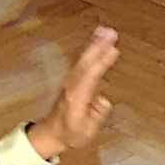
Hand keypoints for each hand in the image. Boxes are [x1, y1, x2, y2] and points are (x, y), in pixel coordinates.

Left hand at [30, 26, 119, 160]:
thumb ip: (96, 117)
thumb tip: (105, 101)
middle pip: (86, 62)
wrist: (51, 132)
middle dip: (98, 46)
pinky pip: (82, 61)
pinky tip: (97, 40)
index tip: (113, 49)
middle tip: (111, 31)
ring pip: (83, 58)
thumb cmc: (71, 133)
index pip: (91, 75)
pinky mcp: (72, 78)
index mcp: (77, 96)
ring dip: (94, 44)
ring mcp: (71, 80)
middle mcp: (73, 84)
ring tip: (106, 30)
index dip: (102, 62)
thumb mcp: (85, 131)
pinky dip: (90, 49)